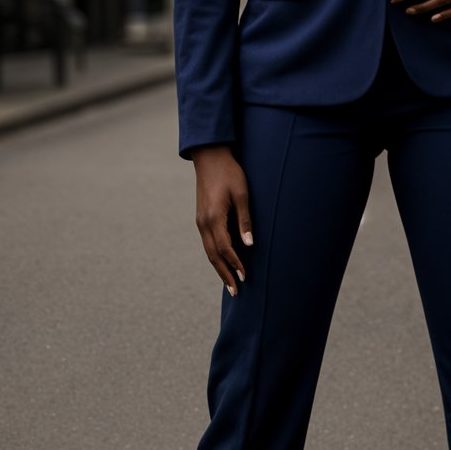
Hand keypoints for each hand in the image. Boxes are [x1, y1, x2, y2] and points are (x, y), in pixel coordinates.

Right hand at [190, 145, 252, 295]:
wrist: (210, 157)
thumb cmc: (230, 173)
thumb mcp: (242, 194)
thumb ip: (245, 220)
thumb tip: (249, 245)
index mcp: (214, 218)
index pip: (225, 248)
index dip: (235, 264)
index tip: (246, 277)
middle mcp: (203, 223)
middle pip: (213, 255)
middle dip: (224, 274)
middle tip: (235, 292)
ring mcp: (200, 221)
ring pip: (208, 251)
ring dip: (218, 267)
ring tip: (230, 282)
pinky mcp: (201, 218)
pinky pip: (207, 242)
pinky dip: (215, 256)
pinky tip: (223, 262)